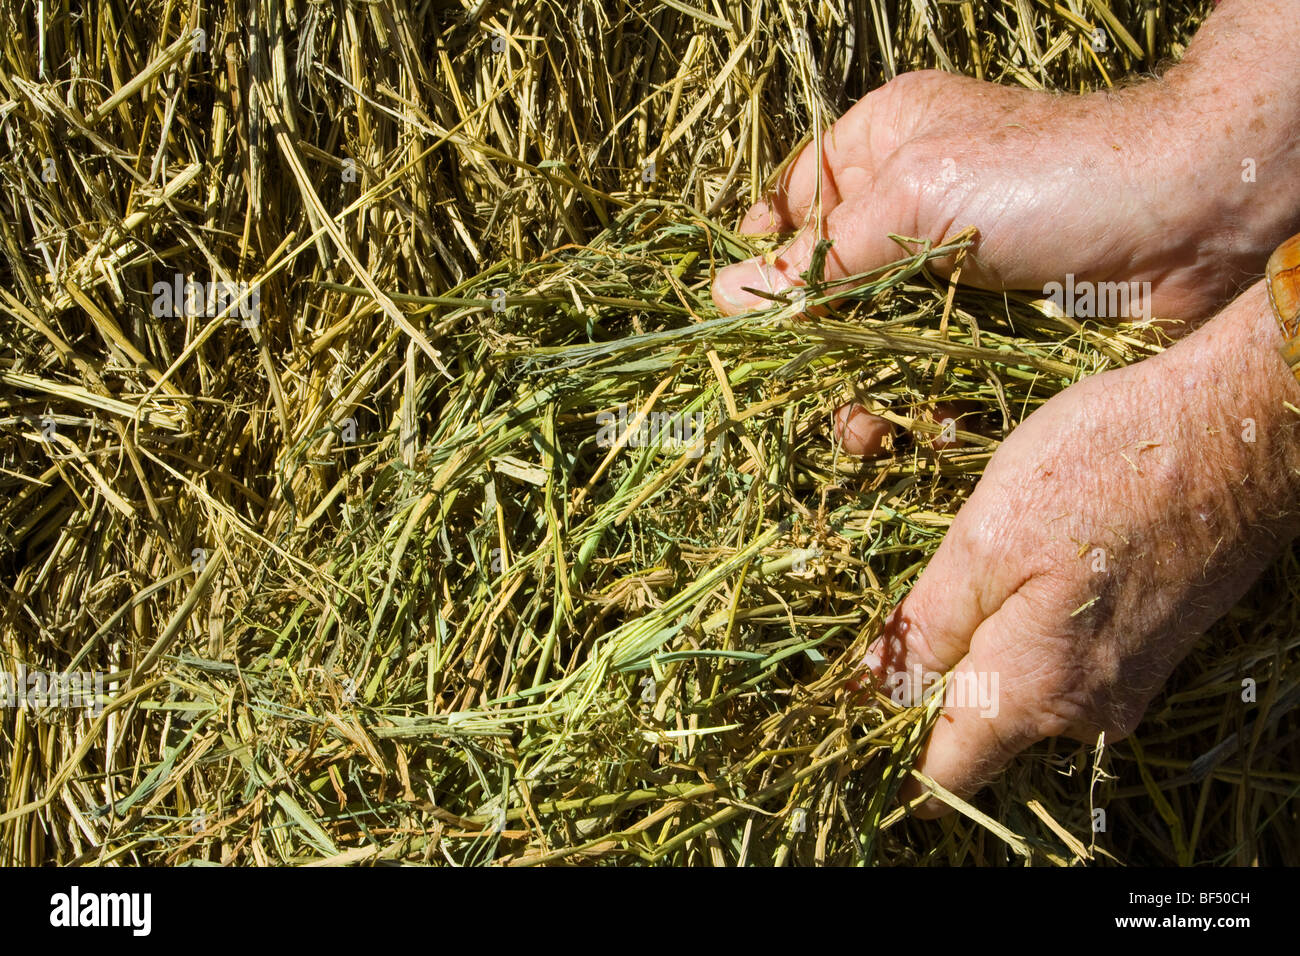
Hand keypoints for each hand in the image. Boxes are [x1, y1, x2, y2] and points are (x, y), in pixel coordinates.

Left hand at [862, 283, 1299, 815]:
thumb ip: (929, 626)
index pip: (947, 770)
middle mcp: (1085, 711)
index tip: (857, 713)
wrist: (1241, 430)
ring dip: (983, 643)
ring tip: (977, 564)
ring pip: (1020, 686)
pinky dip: (1028, 628)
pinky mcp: (1148, 648)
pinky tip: (1029, 564)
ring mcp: (1124, 683)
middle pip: (979, 726)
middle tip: (905, 606)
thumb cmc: (1104, 470)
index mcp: (1033, 693)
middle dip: (932, 679)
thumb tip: (880, 690)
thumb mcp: (986, 539)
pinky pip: (1062, 661)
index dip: (892, 750)